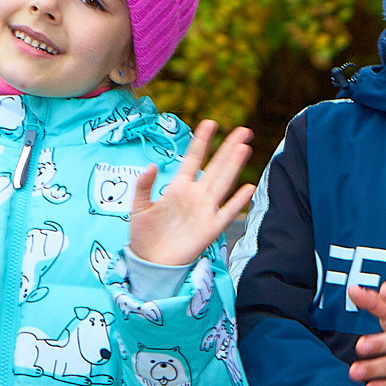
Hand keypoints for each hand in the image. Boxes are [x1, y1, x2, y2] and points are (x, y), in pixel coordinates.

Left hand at [128, 120, 255, 267]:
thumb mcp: (138, 207)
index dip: (201, 141)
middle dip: (228, 147)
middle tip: (243, 129)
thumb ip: (143, 186)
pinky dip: (237, 201)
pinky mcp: (210, 228)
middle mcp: (196, 195)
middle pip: (215, 166)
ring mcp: (205, 210)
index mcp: (179, 187)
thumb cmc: (144, 235)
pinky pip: (226, 212)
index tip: (210, 122)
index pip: (193, 158)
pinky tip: (248, 188)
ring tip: (244, 148)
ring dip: (233, 166)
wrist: (150, 262)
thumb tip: (152, 165)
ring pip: (223, 183)